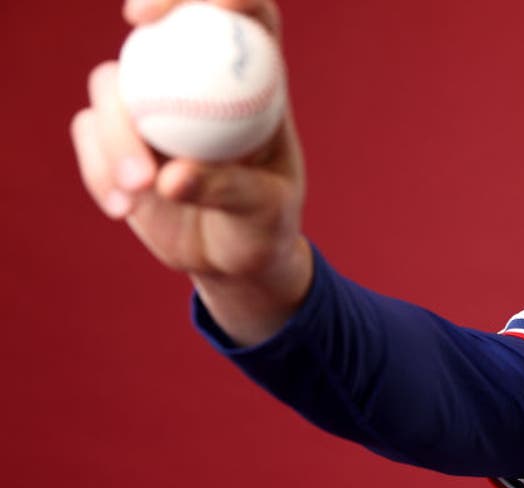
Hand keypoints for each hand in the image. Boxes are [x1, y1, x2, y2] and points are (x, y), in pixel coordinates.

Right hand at [70, 0, 310, 345]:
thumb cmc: (264, 227)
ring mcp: (152, 103)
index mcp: (255, 82)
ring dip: (118, 133)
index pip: (246, 15)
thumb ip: (230, 190)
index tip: (200, 7)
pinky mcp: (116, 134)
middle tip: (138, 25)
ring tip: (142, 190)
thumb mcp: (265, 213)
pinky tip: (121, 209)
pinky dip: (98, 168)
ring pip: (113, 85)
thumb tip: (173, 176)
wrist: (231, 259)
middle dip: (149, 11)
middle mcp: (198, 80)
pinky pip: (90, 132)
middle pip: (164, 30)